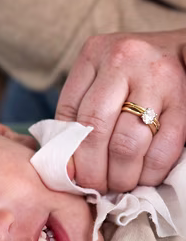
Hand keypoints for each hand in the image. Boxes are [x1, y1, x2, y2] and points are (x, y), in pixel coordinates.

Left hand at [56, 29, 185, 192]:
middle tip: (94, 187)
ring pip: (126, 144)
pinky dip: (149, 173)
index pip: (69, 113)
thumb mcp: (99, 80)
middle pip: (95, 131)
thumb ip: (80, 113)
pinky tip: (143, 178)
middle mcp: (123, 60)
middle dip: (92, 170)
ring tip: (117, 185)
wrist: (181, 53)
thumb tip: (67, 167)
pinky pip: (162, 149)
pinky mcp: (185, 100)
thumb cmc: (132, 75)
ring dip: (120, 176)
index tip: (71, 175)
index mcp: (93, 55)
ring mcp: (157, 79)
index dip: (68, 152)